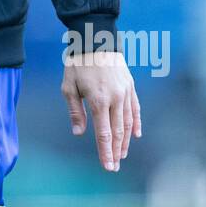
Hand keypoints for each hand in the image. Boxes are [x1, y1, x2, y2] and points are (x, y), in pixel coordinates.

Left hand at [61, 51, 140, 170]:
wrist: (96, 40)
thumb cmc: (78, 64)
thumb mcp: (69, 86)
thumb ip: (75, 111)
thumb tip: (79, 133)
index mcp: (98, 100)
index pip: (103, 133)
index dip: (105, 151)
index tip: (108, 166)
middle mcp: (115, 98)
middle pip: (117, 131)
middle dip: (115, 151)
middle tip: (114, 166)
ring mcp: (125, 93)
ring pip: (128, 123)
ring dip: (125, 141)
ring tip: (121, 154)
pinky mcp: (130, 87)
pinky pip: (135, 109)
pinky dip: (136, 124)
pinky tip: (135, 135)